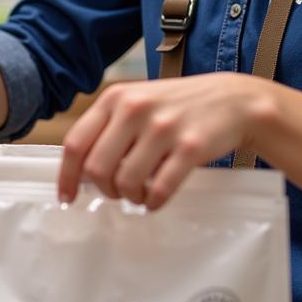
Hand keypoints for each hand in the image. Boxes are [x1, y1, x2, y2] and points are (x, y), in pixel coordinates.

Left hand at [58, 73, 278, 209]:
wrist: (234, 100)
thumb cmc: (179, 106)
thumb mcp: (139, 102)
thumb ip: (110, 127)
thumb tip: (80, 170)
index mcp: (116, 98)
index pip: (76, 143)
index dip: (67, 176)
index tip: (67, 197)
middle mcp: (135, 109)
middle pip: (97, 168)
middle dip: (104, 189)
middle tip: (117, 192)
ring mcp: (163, 127)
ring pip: (126, 182)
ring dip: (131, 197)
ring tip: (140, 193)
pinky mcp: (190, 147)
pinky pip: (159, 189)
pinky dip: (153, 203)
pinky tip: (156, 200)